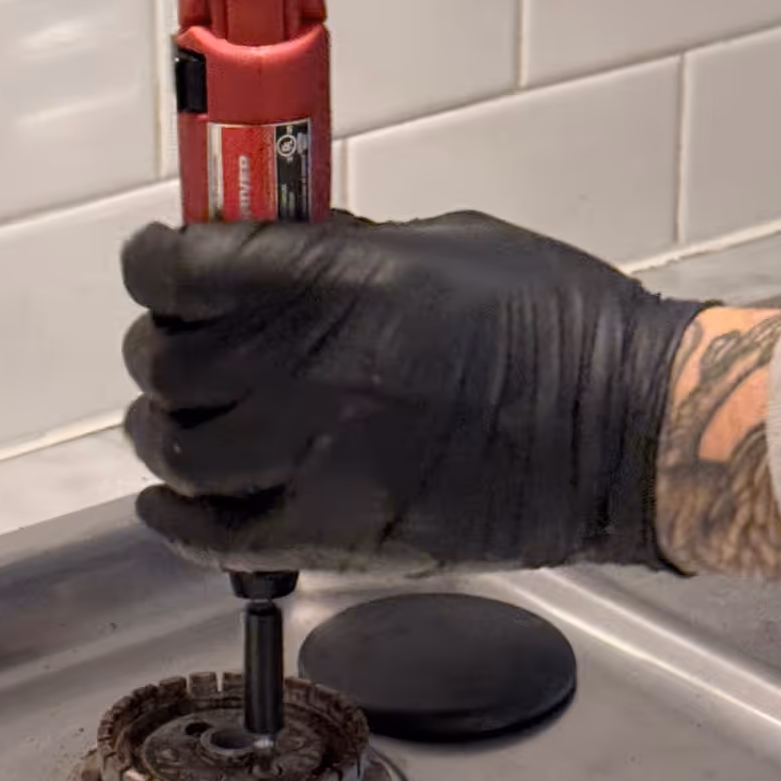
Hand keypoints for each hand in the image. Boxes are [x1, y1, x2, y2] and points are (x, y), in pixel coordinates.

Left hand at [120, 212, 706, 572]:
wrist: (629, 432)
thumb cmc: (557, 323)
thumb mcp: (447, 244)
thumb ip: (344, 252)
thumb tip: (269, 253)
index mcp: (345, 284)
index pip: (184, 272)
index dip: (151, 262)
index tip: (155, 260)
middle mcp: (319, 374)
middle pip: (169, 362)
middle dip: (159, 345)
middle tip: (176, 341)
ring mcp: (324, 462)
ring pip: (179, 450)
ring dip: (161, 427)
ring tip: (178, 416)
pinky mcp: (340, 535)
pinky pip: (217, 537)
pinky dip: (174, 517)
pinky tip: (172, 495)